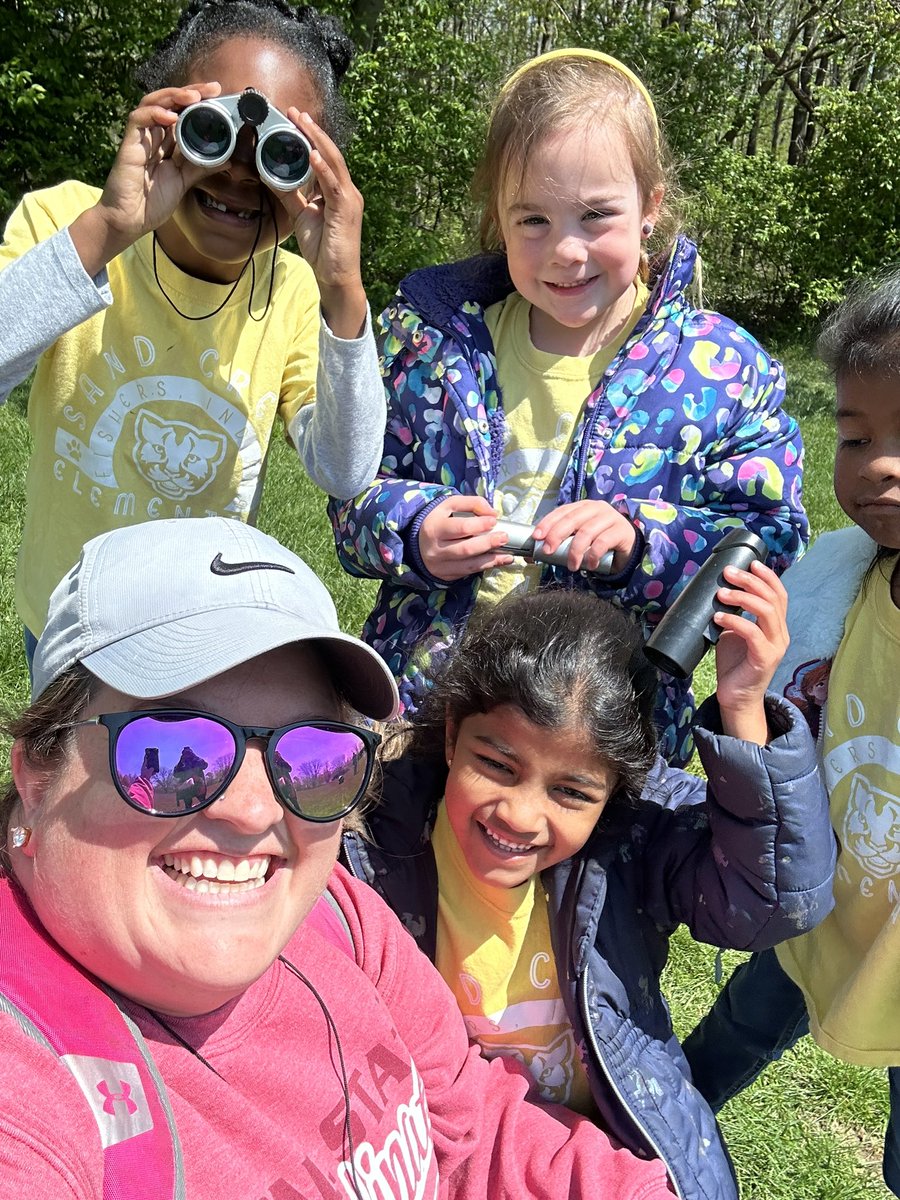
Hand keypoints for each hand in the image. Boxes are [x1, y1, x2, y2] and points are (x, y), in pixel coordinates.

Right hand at [71, 84, 222, 274]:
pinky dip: (154, 113)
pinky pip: (138, 120)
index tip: (217, 95)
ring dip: (174, 96)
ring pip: (153, 103)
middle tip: (212, 88)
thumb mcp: (183, 181)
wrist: (130, 221)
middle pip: (169, 102)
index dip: (197, 101)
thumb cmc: (151, 202)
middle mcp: (153, 135)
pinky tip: (170, 116)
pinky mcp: (129, 144)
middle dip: (191, 92)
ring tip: (193, 96)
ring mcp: (140, 138)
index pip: (182, 112)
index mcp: (166, 142)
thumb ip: (201, 167)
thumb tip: (226, 159)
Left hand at [279, 109, 366, 337]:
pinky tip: (311, 154)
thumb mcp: (302, 217)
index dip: (310, 138)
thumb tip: (273, 177)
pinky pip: (333, 184)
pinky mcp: (346, 210)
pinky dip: (322, 168)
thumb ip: (291, 196)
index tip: (294, 120)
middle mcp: (347, 191)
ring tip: (301, 122)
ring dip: (316, 140)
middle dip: (312, 131)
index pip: (324, 158)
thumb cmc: (324, 250)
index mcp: (338, 192)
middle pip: (330, 153)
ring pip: (333, 162)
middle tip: (294, 112)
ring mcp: (349, 199)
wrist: (336, 277)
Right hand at [418, 497, 512, 582]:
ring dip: (492, 560)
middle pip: (466, 549)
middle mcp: (435, 549)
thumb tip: (493, 513)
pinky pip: (469, 573)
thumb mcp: (449, 505)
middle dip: (488, 543)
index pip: (460, 527)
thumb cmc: (438, 521)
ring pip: (469, 565)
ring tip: (508, 554)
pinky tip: (500, 561)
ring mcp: (440, 565)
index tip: (494, 520)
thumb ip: (471, 503)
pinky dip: (487, 567)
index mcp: (434, 528)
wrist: (417, 543)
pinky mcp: (446, 576)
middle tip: (504, 537)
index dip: (480, 524)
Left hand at [532, 500, 636, 572]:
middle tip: (548, 551)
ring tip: (572, 566)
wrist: (628, 547)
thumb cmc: (599, 541)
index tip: (537, 536)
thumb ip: (562, 542)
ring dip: (575, 551)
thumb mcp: (579, 538)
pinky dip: (593, 555)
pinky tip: (590, 565)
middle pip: (572, 519)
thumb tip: (535, 555)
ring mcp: (610, 517)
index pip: (562, 511)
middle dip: (557, 535)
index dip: (548, 522)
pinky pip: (603, 542)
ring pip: (586, 532)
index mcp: (583, 507)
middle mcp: (596, 508)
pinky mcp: (622, 530)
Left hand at [714, 561, 788, 743]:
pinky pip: (753, 634)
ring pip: (767, 612)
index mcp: (775, 625)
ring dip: (742, 598)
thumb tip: (719, 592)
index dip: (767, 576)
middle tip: (729, 573)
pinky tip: (720, 617)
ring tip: (722, 593)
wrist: (736, 697)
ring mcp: (775, 646)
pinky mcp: (764, 659)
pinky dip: (735, 621)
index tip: (751, 563)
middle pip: (773, 598)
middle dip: (750, 581)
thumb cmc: (735, 664)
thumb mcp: (734, 632)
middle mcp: (780, 633)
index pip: (779, 594)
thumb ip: (735, 614)